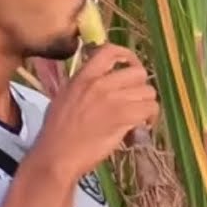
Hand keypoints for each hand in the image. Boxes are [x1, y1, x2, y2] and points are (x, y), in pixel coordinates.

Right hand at [31, 44, 158, 181]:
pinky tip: (141, 126)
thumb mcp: (64, 97)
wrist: (57, 155)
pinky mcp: (123, 117)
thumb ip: (83, 85)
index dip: (126, 56)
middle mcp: (99, 84)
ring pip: (148, 92)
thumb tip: (101, 82)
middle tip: (137, 99)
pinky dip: (150, 118)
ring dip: (147, 104)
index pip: (109, 51)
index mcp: (83, 77)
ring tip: (139, 116)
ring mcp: (113, 99)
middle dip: (141, 87)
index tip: (130, 66)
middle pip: (138, 73)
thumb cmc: (56, 132)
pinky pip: (150, 109)